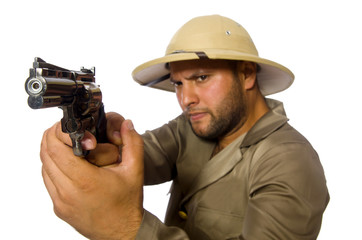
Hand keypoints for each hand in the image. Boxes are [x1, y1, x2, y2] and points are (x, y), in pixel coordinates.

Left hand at [40, 117, 143, 239]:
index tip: (75, 130)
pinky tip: (69, 163)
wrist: (123, 232)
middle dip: (54, 137)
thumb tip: (127, 123)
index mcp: (85, 181)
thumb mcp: (135, 170)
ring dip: (52, 152)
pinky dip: (54, 167)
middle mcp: (68, 192)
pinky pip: (48, 180)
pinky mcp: (58, 207)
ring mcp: (60, 201)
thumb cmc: (128, 202)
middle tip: (69, 131)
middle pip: (46, 154)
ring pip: (44, 167)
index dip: (60, 132)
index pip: (56, 149)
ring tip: (69, 145)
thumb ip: (133, 143)